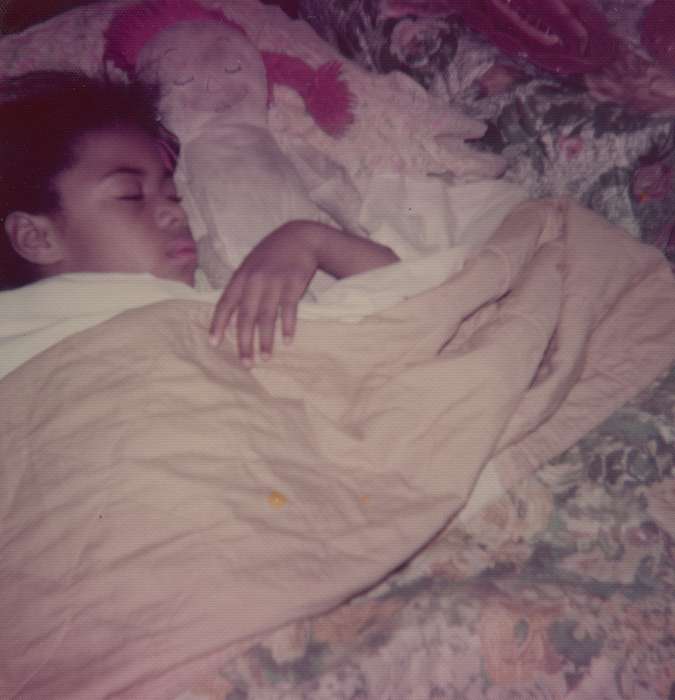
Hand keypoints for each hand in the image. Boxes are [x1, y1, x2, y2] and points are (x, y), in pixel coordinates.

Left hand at [209, 221, 319, 365]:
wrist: (300, 237)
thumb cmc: (272, 255)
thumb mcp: (251, 266)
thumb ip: (241, 288)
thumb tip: (232, 318)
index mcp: (241, 277)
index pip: (225, 304)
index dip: (218, 324)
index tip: (214, 343)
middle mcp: (254, 281)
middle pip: (246, 317)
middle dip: (244, 342)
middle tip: (246, 363)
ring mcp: (274, 283)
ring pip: (267, 317)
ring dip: (265, 340)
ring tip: (265, 358)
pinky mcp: (293, 284)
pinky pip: (289, 310)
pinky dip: (288, 327)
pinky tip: (287, 341)